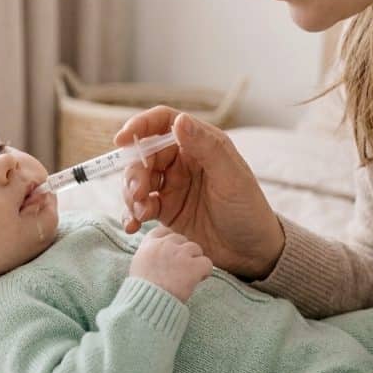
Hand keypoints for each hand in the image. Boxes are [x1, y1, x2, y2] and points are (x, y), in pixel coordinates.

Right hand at [116, 106, 284, 278]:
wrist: (251, 253)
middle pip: (143, 155)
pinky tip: (132, 226)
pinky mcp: (164, 210)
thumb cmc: (248, 210)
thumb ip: (206, 147)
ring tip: (142, 213)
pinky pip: (138, 206)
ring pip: (137, 180)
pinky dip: (131, 214)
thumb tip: (180, 120)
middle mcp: (181, 161)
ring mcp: (171, 186)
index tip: (122, 139)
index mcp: (199, 144)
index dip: (140, 126)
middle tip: (139, 193)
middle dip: (134, 172)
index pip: (163, 123)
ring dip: (131, 194)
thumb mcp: (231, 177)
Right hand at [130, 225, 212, 302]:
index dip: (171, 242)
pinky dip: (204, 272)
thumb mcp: (139, 266)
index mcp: (149, 244)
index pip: (163, 231)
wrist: (148, 304)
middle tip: (180, 269)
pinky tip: (198, 280)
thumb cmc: (142, 291)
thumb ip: (149, 255)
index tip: (172, 254)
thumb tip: (157, 255)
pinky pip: (207, 263)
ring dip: (194, 261)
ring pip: (195, 248)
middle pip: (181, 238)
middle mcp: (164, 245)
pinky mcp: (193, 266)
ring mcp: (179, 254)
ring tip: (188, 276)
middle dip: (183, 252)